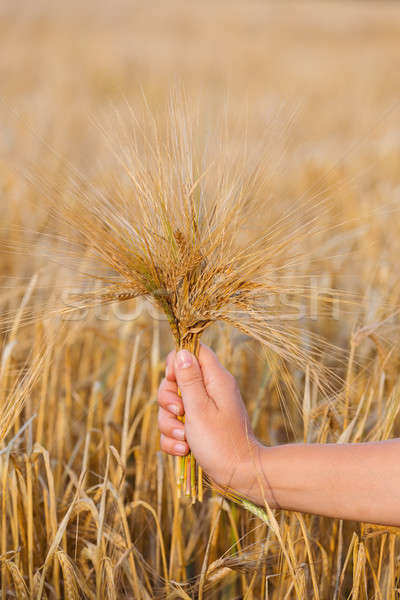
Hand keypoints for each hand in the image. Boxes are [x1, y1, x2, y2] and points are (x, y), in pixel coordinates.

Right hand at [157, 344, 262, 496]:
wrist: (239, 475)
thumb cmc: (220, 441)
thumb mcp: (199, 408)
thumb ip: (188, 379)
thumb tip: (182, 351)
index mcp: (215, 379)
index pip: (193, 351)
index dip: (176, 362)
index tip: (172, 380)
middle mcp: (210, 391)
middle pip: (176, 381)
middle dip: (168, 400)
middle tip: (179, 413)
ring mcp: (204, 410)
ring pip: (172, 406)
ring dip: (170, 424)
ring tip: (184, 439)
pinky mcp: (199, 428)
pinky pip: (177, 426)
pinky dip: (175, 438)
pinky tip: (183, 450)